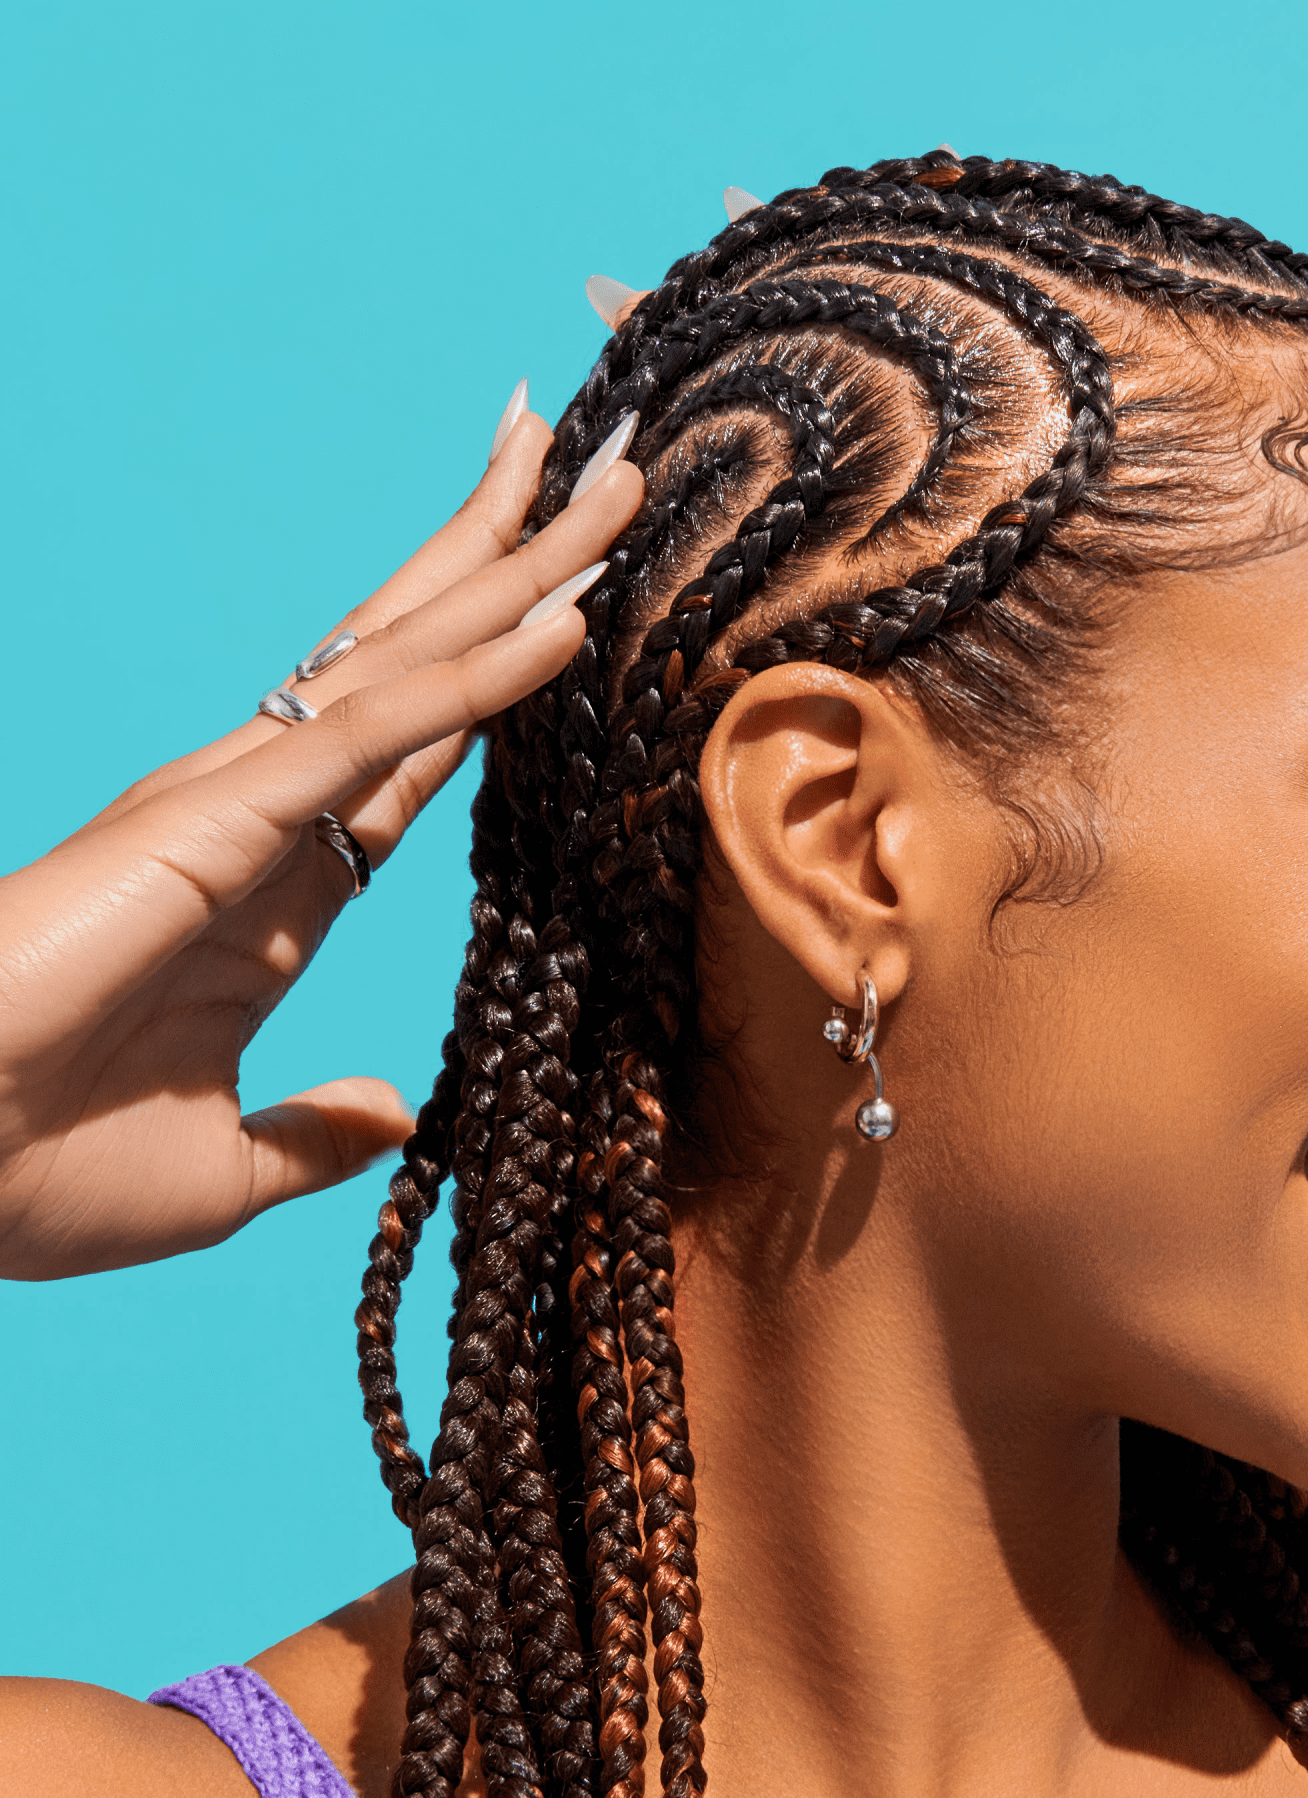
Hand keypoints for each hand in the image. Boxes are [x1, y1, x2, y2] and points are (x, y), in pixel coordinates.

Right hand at [0, 403, 644, 1279]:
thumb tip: (393, 1110)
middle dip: (517, 561)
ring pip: (412, 659)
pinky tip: (560, 617)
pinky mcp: (211, 823)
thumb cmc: (35, 1176)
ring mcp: (238, 806)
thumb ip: (314, 1133)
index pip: (420, 749)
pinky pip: (375, 733)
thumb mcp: (222, 1168)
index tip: (571, 598)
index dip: (498, 672)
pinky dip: (476, 676)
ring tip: (608, 479)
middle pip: (426, 660)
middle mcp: (266, 819)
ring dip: (518, 570)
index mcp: (278, 890)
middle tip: (608, 469)